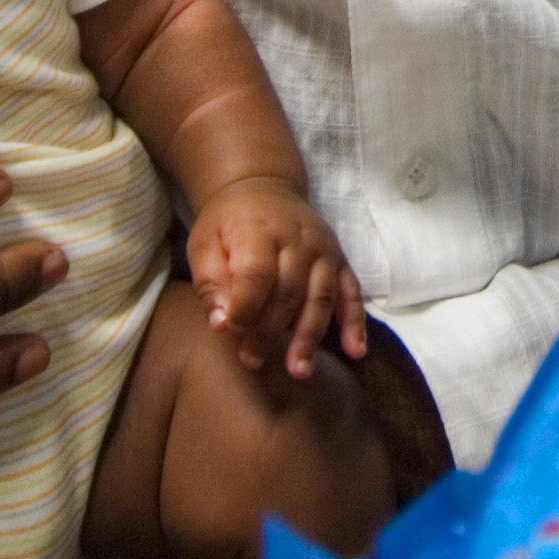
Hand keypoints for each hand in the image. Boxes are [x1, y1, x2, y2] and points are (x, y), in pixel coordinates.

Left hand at [188, 178, 366, 379]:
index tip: (231, 332)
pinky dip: (355, 322)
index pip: (257, 274)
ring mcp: (323, 250)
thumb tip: (221, 324)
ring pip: (320, 297)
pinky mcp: (339, 259)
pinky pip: (351, 292)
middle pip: (288, 292)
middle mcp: (298, 240)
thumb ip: (210, 283)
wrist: (262, 187)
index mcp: (259, 231)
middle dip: (270, 331)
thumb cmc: (227, 223)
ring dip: (310, 336)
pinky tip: (354, 350)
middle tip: (252, 360)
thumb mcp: (204, 244)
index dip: (245, 308)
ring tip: (298, 370)